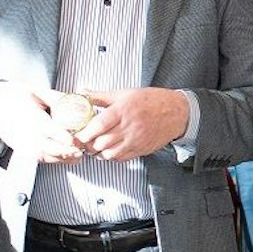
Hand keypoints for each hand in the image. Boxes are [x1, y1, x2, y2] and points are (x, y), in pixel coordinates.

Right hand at [0, 81, 82, 163]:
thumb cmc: (15, 96)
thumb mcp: (36, 91)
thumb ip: (56, 98)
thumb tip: (78, 100)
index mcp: (30, 116)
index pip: (47, 129)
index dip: (61, 136)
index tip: (74, 139)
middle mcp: (25, 133)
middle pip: (46, 147)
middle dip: (64, 151)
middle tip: (80, 151)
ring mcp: (22, 143)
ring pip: (44, 156)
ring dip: (61, 158)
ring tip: (77, 156)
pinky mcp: (22, 150)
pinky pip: (39, 158)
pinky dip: (54, 160)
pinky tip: (66, 157)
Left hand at [74, 88, 189, 160]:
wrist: (175, 112)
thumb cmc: (151, 101)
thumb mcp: (124, 93)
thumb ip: (100, 96)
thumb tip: (81, 92)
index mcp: (123, 110)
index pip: (98, 125)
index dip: (85, 132)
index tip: (77, 134)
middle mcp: (129, 127)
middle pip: (101, 142)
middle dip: (88, 144)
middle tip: (83, 141)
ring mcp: (135, 140)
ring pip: (109, 154)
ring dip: (99, 152)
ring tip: (95, 146)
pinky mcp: (141, 149)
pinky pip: (121, 158)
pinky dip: (111, 156)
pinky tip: (108, 149)